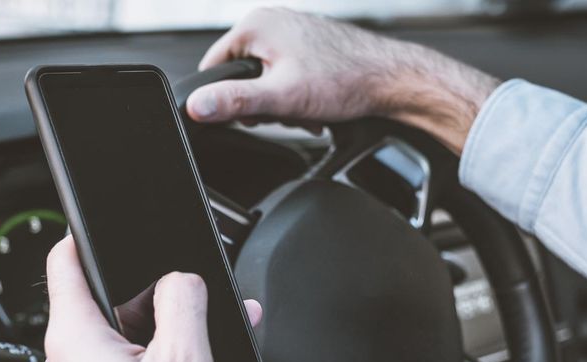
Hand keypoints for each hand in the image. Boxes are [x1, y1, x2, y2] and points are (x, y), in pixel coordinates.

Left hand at [41, 237, 282, 361]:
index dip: (88, 235)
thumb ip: (185, 302)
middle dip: (168, 299)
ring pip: (144, 349)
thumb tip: (182, 280)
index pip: (65, 263)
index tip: (106, 222)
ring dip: (192, 345)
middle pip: (117, 306)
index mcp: (76, 338)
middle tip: (202, 295)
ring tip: (236, 342)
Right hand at [187, 7, 500, 153]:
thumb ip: (235, 101)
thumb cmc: (346, 80)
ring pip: (266, 81)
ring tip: (307, 108)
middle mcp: (272, 21)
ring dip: (282, 104)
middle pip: (241, 76)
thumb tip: (196, 106)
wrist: (391, 80)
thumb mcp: (281, 98)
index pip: (213, 68)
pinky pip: (287, 78)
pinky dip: (298, 97)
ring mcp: (292, 33)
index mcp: (256, 24)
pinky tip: (317, 105)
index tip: (254, 114)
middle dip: (262, 104)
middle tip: (288, 112)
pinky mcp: (308, 48)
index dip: (227, 100)